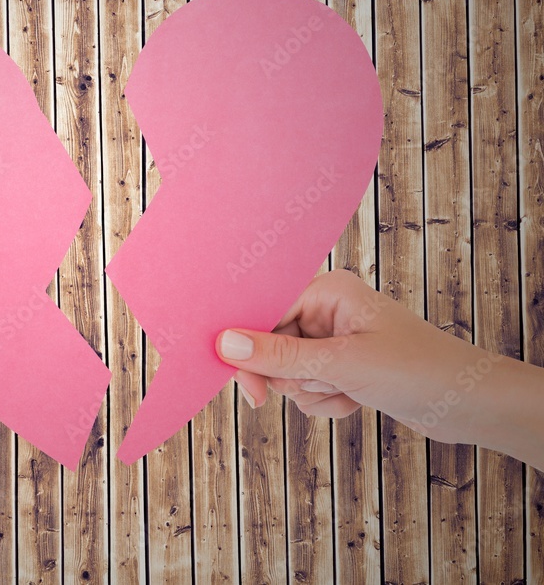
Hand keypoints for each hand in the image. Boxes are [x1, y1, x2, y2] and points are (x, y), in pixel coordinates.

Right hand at [214, 269, 543, 469]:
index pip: (264, 312)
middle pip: (271, 345)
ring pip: (288, 372)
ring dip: (313, 392)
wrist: (470, 404)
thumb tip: (225, 344)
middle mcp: (327, 309)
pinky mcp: (341, 366)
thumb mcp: (342, 364)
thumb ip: (280, 356)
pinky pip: (307, 388)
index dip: (249, 348)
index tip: (248, 386)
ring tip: (350, 392)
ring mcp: (333, 339)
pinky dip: (326, 401)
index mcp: (327, 290)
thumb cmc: (418, 370)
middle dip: (291, 376)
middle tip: (316, 389)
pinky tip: (356, 401)